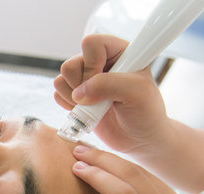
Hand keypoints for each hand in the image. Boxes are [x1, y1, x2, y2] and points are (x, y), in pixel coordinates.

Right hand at [54, 34, 171, 154]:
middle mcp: (99, 62)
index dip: (92, 64)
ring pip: (61, 80)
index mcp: (118, 51)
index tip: (104, 83)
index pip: (92, 43)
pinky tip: (87, 113)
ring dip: (74, 98)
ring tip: (95, 108)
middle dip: (81, 85)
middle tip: (100, 99)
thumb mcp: (138, 93)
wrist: (139, 139)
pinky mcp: (76, 96)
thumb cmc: (146, 113)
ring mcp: (86, 80)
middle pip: (70, 64)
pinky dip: (68, 107)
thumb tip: (80, 93)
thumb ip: (109, 85)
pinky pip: (58, 95)